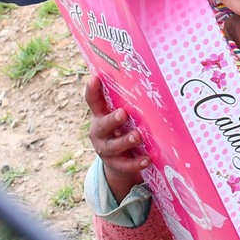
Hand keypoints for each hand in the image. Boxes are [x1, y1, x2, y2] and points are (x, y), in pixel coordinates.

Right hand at [86, 74, 149, 198]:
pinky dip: (136, 163)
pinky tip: (147, 159)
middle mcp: (99, 132)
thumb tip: (142, 75)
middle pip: (102, 125)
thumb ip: (124, 101)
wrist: (117, 161)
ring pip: (113, 146)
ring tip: (138, 136)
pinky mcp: (114, 164)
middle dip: (112, 119)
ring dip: (126, 141)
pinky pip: (125, 164)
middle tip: (123, 113)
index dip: (92, 90)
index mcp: (99, 116)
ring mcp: (105, 149)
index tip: (95, 78)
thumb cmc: (121, 129)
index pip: (93, 101)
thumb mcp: (118, 115)